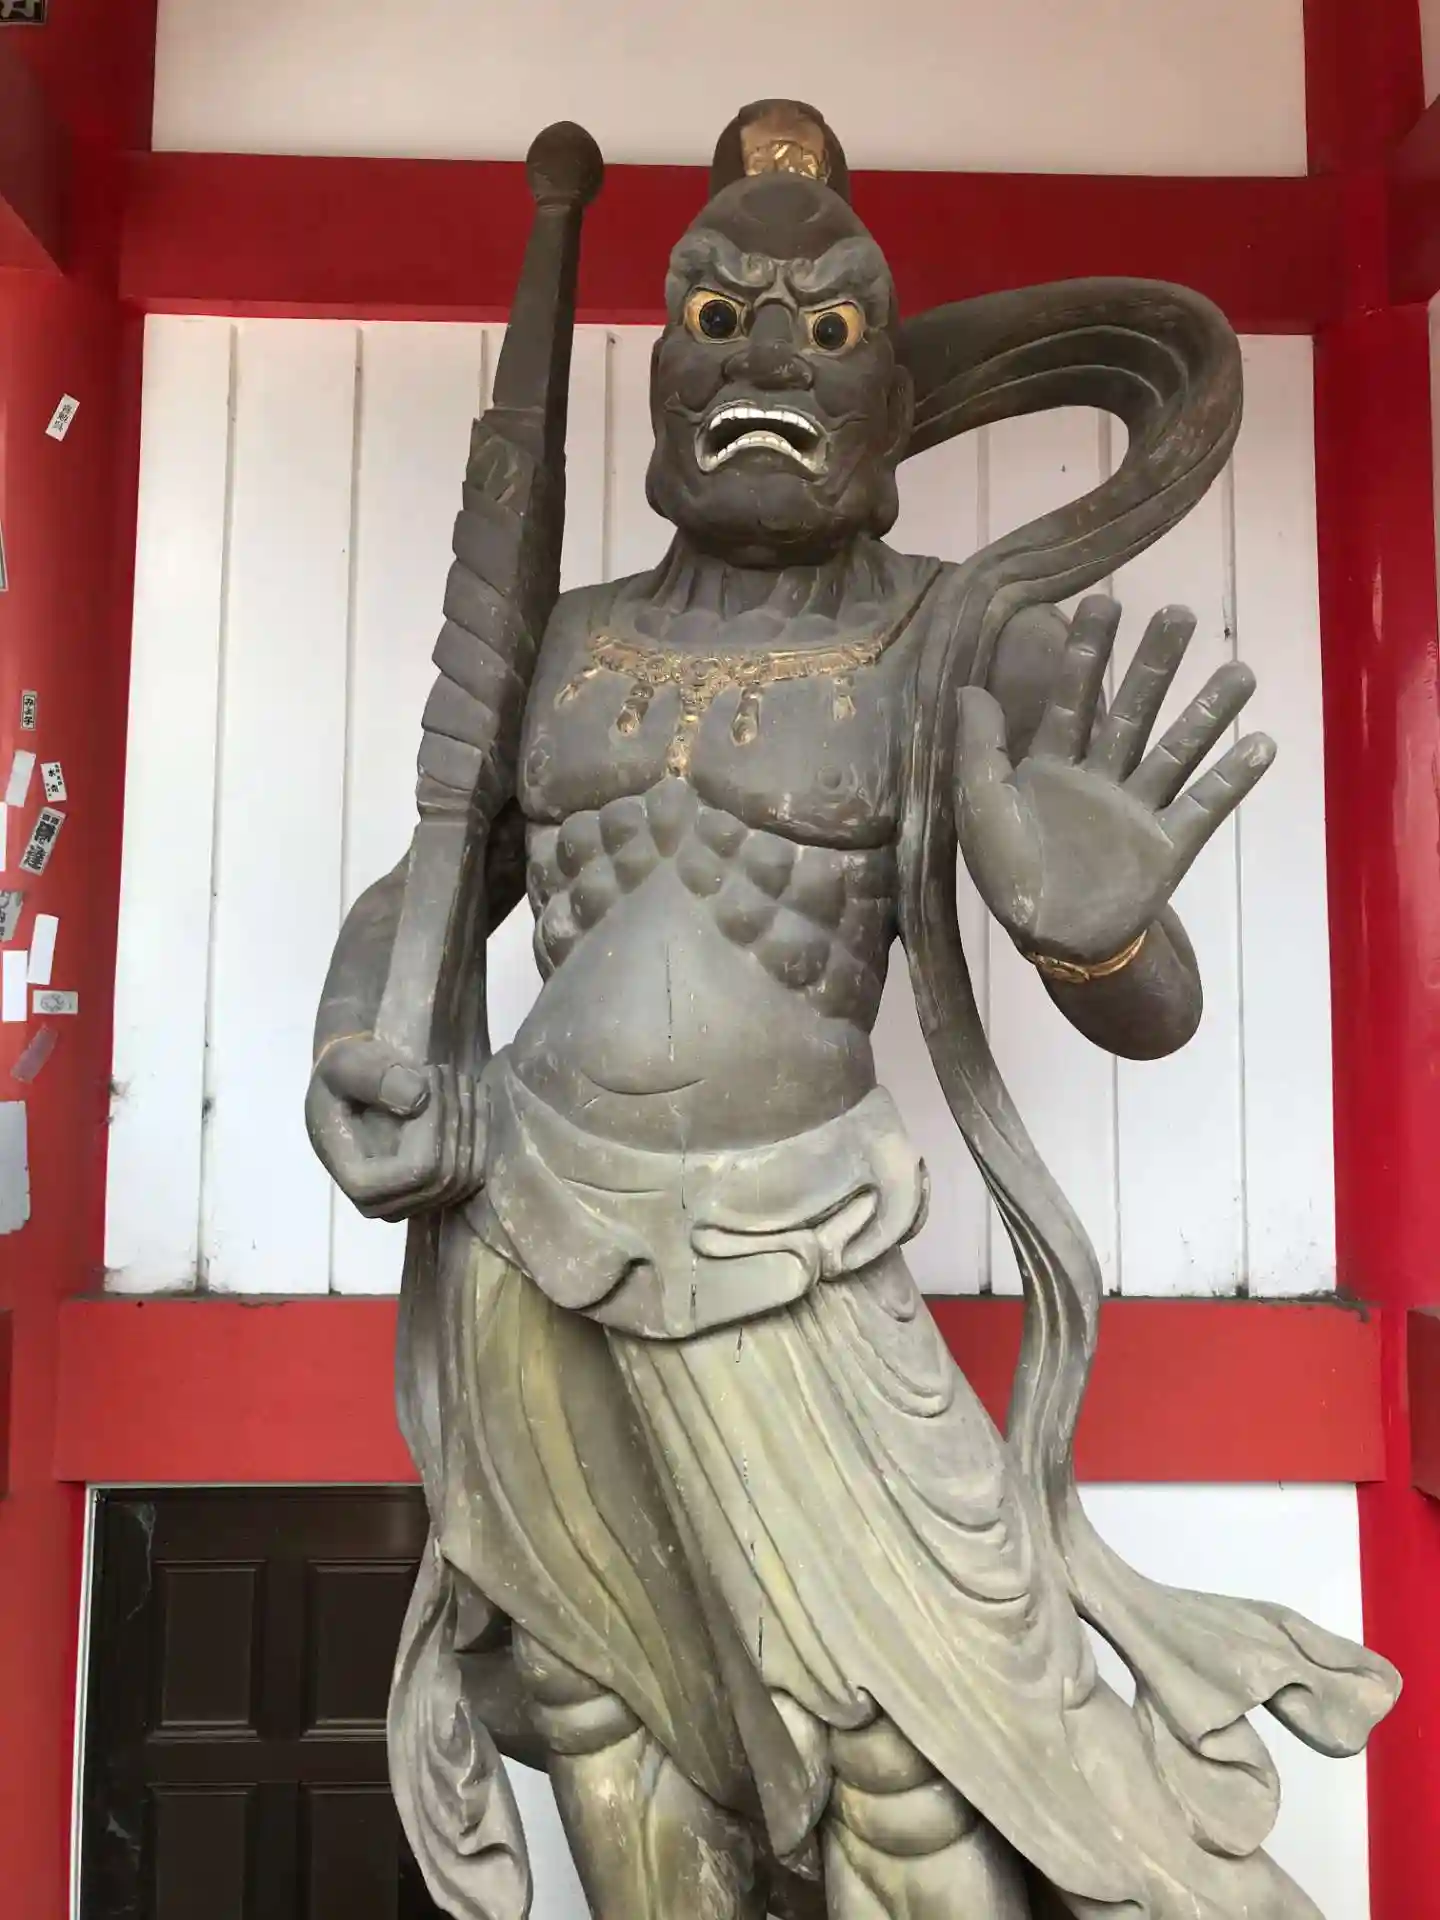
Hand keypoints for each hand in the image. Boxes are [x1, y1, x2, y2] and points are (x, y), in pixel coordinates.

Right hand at [305, 1035, 486, 1221]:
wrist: (354, 1084)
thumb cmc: (345, 1074)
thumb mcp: (346, 1064)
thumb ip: (373, 1076)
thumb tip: (417, 1100)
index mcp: (356, 1181)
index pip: (419, 1170)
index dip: (436, 1124)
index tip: (432, 1074)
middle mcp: (383, 1204)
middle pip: (445, 1176)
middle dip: (456, 1117)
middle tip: (450, 1072)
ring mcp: (412, 1205)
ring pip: (466, 1176)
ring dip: (470, 1121)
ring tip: (460, 1080)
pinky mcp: (435, 1195)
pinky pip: (475, 1175)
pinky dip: (480, 1132)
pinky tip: (474, 1096)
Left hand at [956, 595, 1274, 966]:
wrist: (1052, 941)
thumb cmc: (1009, 877)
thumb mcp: (980, 807)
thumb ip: (978, 749)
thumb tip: (970, 687)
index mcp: (1051, 766)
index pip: (1071, 698)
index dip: (1085, 653)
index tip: (1102, 603)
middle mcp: (1099, 777)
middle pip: (1132, 710)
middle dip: (1154, 664)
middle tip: (1180, 614)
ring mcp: (1137, 809)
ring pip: (1176, 749)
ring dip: (1207, 710)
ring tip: (1240, 670)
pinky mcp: (1168, 844)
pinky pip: (1204, 806)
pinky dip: (1233, 778)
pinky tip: (1262, 742)